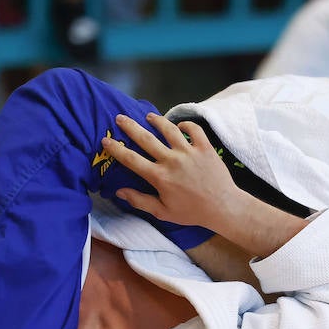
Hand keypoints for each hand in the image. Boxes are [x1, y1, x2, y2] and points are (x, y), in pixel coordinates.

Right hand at [106, 113, 247, 233]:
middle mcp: (171, 161)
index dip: (116, 149)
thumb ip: (140, 201)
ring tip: (149, 116)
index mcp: (159, 177)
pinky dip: (186, 124)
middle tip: (120, 117)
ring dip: (157, 120)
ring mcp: (189, 152)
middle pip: (146, 139)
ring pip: (169, 129)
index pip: (131, 159)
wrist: (222, 207)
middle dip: (130, 126)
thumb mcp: (163, 212)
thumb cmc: (192, 212)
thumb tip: (120, 191)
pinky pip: (194, 129)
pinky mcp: (205, 148)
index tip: (106, 140)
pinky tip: (180, 125)